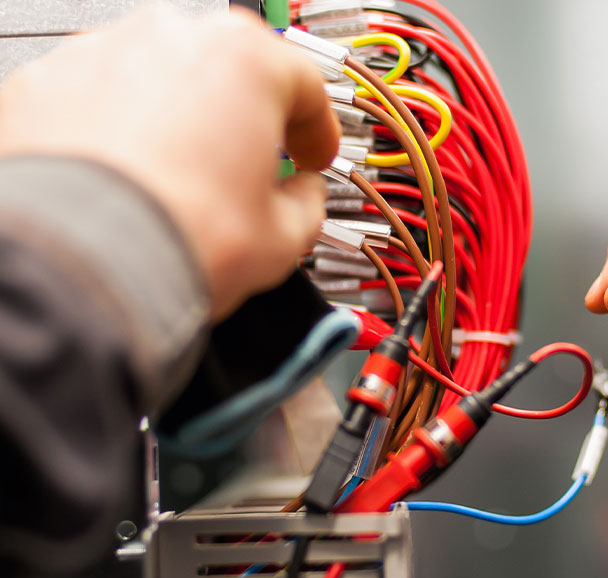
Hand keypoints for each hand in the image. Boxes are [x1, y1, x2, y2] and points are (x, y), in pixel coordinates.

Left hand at [0, 4, 339, 318]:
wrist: (83, 265)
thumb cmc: (179, 238)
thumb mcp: (283, 238)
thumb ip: (307, 203)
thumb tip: (302, 198)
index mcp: (246, 62)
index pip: (304, 86)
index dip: (317, 130)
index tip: (312, 156)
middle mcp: (173, 39)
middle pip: (230, 71)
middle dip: (246, 119)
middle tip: (251, 166)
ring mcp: (104, 55)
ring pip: (162, 80)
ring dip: (181, 121)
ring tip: (183, 180)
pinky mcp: (49, 84)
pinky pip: (101, 99)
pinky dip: (120, 130)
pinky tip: (131, 178)